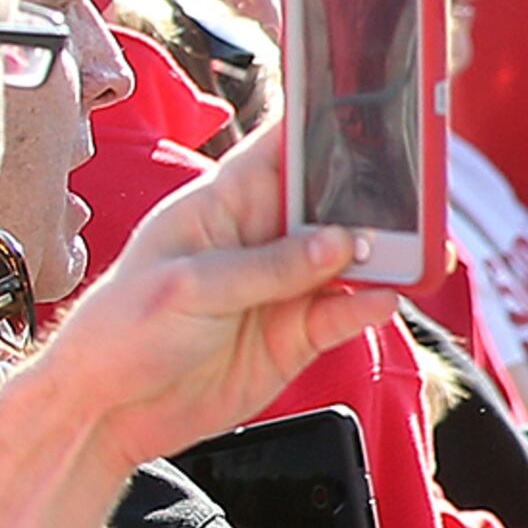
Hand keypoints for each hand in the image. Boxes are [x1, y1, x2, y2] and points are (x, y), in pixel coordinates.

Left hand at [25, 119, 401, 472]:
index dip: (322, 130)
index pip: (280, 152)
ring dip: (382, 258)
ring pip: (347, 263)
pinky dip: (367, 308)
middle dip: (371, 201)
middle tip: (414, 201)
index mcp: (222, 205)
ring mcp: (280, 290)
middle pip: (329, 207)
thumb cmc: (122, 331)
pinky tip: (386, 299)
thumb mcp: (189, 287)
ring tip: (418, 255)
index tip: (370, 115)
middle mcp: (258, 241)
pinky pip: (342, 316)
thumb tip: (338, 243)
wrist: (109, 411)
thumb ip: (267, 266)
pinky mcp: (293, 337)